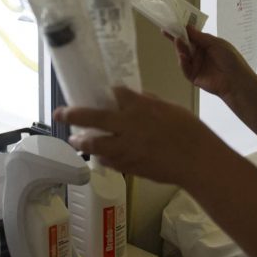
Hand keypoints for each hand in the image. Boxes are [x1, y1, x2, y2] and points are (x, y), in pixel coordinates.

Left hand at [54, 87, 227, 185]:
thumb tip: (135, 99)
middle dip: (72, 114)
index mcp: (139, 107)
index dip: (110, 91)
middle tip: (59, 113)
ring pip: (93, 143)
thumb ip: (149, 103)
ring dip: (81, 141)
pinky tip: (98, 155)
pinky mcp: (128, 165)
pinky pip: (108, 160)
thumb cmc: (189, 131)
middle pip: (91, 116)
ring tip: (74, 139)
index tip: (107, 91)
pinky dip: (101, 156)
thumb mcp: (170, 108)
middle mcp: (127, 125)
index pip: (116, 92)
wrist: (197, 161)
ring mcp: (125, 147)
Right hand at [167, 25, 253, 99]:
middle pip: (184, 45)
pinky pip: (185, 68)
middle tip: (166, 30)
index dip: (182, 30)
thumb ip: (200, 37)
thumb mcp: (216, 43)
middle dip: (176, 38)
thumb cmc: (231, 59)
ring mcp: (196, 65)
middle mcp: (199, 54)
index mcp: (206, 44)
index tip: (172, 23)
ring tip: (177, 41)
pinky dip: (182, 62)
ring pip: (183, 55)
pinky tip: (183, 56)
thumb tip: (187, 27)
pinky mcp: (193, 76)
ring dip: (179, 48)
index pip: (191, 36)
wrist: (236, 80)